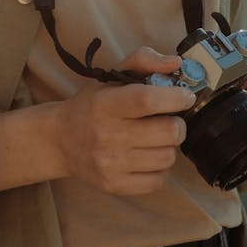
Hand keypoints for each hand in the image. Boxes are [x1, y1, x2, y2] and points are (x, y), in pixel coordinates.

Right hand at [53, 47, 195, 196]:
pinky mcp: (116, 186)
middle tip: (170, 119)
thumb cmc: (91, 104)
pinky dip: (161, 167)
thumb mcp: (110, 76)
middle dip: (178, 123)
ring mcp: (112, 164)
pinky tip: (149, 156)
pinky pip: (159, 180)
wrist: (60, 141)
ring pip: (168, 157)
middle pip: (167, 132)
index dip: (174, 97)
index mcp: (106, 104)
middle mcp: (108, 135)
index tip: (186, 96)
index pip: (147, 100)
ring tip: (156, 138)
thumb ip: (143, 61)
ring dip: (169, 146)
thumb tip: (176, 63)